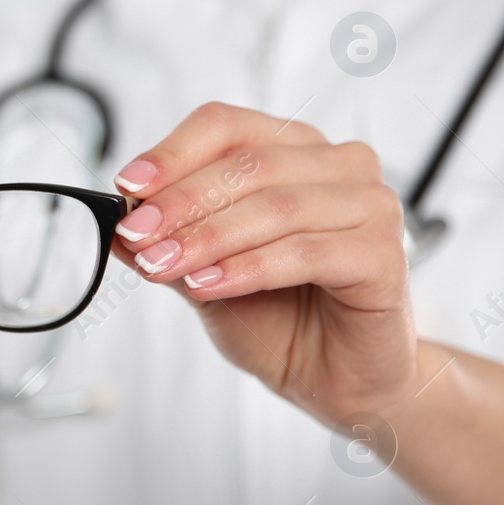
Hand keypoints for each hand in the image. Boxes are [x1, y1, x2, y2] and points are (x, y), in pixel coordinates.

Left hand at [107, 102, 417, 424]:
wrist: (331, 378)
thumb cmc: (277, 317)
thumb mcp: (202, 272)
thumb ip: (168, 241)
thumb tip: (117, 220)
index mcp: (293, 150)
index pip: (226, 126)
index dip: (172, 153)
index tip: (127, 187)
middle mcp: (339, 166)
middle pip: (248, 164)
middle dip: (181, 203)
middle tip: (136, 236)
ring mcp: (371, 206)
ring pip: (276, 206)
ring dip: (207, 238)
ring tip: (162, 266)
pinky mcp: (385, 255)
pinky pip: (306, 253)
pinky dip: (248, 268)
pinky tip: (208, 285)